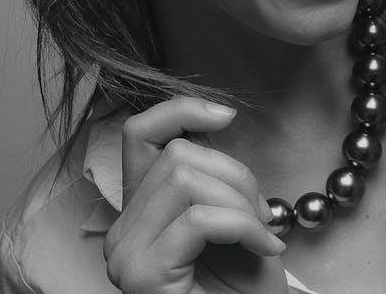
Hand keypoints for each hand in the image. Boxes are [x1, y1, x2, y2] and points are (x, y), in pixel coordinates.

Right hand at [103, 96, 287, 293]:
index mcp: (140, 210)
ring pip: (186, 178)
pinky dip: (242, 225)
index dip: (180, 110)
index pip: (139, 134)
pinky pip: (199, 218)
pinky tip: (264, 248)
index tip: (226, 115)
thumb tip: (213, 122)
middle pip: (177, 155)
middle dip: (235, 174)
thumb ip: (211, 173)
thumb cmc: (243, 288)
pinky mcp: (142, 274)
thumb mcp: (230, 214)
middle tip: (261, 216)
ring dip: (241, 202)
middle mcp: (121, 229)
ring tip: (261, 236)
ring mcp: (125, 252)